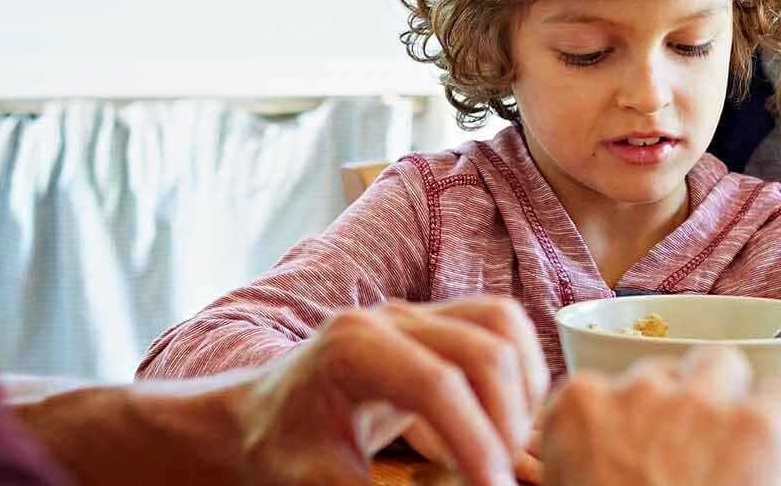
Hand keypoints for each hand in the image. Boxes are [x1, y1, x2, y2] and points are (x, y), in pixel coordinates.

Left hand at [235, 297, 547, 485]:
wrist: (258, 418)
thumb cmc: (279, 451)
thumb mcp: (318, 482)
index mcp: (352, 348)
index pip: (438, 386)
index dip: (477, 443)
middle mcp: (388, 316)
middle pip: (484, 350)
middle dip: (506, 422)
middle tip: (498, 479)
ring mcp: (414, 312)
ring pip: (503, 325)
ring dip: (522, 388)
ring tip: (506, 448)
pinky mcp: (433, 321)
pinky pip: (499, 325)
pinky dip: (519, 368)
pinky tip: (504, 418)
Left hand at [536, 346, 780, 485]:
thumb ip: (770, 462)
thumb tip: (774, 441)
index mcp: (758, 432)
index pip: (780, 391)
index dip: (762, 417)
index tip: (747, 436)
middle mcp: (701, 400)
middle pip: (718, 361)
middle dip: (709, 392)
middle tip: (689, 438)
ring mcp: (636, 394)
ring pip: (653, 373)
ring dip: (649, 405)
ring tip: (633, 458)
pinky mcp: (580, 399)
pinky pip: (593, 388)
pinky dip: (592, 418)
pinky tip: (593, 458)